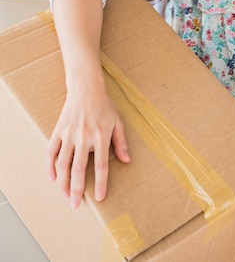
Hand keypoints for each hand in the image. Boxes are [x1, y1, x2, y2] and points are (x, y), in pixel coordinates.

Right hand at [46, 79, 129, 208]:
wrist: (86, 89)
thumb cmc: (104, 106)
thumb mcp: (118, 122)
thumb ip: (121, 142)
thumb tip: (126, 161)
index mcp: (101, 136)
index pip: (101, 165)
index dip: (101, 183)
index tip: (99, 198)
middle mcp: (83, 137)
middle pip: (78, 169)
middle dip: (77, 189)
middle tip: (75, 205)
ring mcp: (69, 134)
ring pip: (62, 163)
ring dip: (62, 182)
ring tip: (65, 195)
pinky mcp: (58, 131)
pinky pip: (51, 151)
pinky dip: (50, 165)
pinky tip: (52, 177)